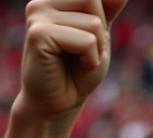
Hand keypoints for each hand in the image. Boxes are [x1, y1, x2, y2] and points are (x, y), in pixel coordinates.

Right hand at [20, 0, 126, 121]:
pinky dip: (90, 59)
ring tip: (78, 61)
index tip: (87, 42)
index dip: (101, 21)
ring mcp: (37, 15)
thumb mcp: (98, 37)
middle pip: (92, 1)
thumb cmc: (78, 71)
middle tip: (84, 53)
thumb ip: (106, 11)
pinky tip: (76, 66)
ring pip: (93, 24)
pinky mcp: (38, 33)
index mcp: (54, 1)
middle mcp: (41, 2)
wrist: (59, 103)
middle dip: (100, 33)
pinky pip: (85, 41)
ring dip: (96, 50)